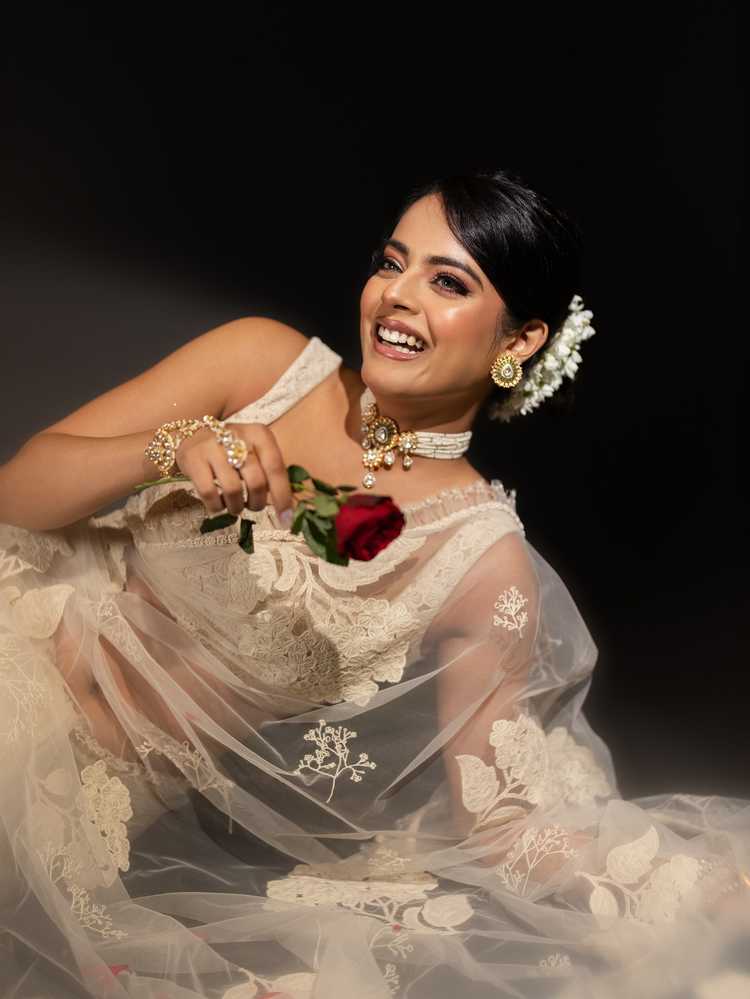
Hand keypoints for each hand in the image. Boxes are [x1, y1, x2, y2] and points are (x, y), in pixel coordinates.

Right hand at [175, 422, 293, 519]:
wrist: (191, 436)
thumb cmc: (231, 450)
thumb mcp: (255, 452)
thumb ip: (271, 473)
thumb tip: (286, 507)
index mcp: (259, 434)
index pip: (276, 468)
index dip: (283, 496)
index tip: (286, 519)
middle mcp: (237, 437)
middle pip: (256, 481)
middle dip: (258, 503)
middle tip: (254, 507)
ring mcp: (213, 447)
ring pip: (233, 489)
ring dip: (237, 506)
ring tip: (235, 506)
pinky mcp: (193, 460)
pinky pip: (209, 493)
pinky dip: (216, 506)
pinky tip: (218, 504)